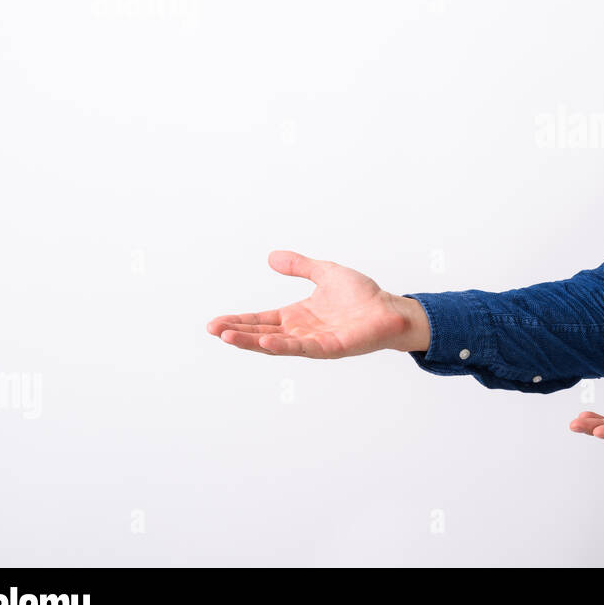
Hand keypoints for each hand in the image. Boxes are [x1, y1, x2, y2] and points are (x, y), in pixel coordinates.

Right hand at [206, 250, 428, 357]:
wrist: (391, 309)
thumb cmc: (362, 295)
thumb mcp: (324, 272)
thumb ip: (300, 266)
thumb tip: (271, 257)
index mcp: (297, 316)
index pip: (261, 320)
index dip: (239, 321)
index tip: (215, 323)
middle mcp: (301, 331)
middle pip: (261, 334)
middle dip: (236, 333)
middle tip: (212, 330)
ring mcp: (314, 341)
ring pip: (276, 344)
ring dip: (251, 342)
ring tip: (228, 337)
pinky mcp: (330, 347)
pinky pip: (302, 347)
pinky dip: (282, 345)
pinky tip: (264, 341)